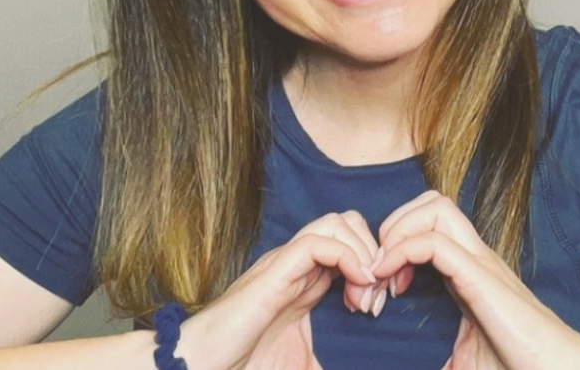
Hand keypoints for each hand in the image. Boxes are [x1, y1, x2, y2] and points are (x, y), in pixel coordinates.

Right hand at [178, 211, 379, 369]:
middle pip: (346, 224)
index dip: (374, 266)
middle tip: (376, 295)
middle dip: (373, 252)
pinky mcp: (275, 270)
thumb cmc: (244, 364)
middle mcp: (296, 264)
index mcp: (305, 280)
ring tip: (368, 289)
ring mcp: (284, 263)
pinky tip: (357, 284)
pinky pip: (318, 241)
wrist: (201, 367)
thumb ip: (328, 364)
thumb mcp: (302, 364)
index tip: (378, 305)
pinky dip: (348, 255)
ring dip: (363, 251)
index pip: (350, 245)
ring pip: (336, 223)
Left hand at [373, 191, 579, 369]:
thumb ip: (441, 358)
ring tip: (385, 273)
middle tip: (380, 269)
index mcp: (469, 269)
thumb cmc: (519, 367)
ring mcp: (481, 263)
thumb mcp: (466, 359)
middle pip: (432, 201)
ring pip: (435, 208)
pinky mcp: (482, 278)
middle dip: (394, 224)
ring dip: (398, 232)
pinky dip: (403, 252)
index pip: (430, 221)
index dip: (396, 240)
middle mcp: (476, 256)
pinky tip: (394, 285)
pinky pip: (435, 243)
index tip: (381, 284)